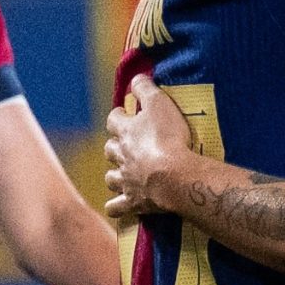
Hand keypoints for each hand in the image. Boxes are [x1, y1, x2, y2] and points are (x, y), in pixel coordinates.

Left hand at [105, 75, 194, 221]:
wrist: (175, 176)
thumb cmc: (169, 138)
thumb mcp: (160, 104)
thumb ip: (146, 88)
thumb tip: (135, 77)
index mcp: (125, 132)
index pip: (114, 120)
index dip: (119, 117)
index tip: (125, 115)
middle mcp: (120, 156)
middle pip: (110, 150)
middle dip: (115, 147)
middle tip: (126, 146)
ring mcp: (125, 181)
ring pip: (111, 178)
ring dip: (115, 175)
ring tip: (123, 174)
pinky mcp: (133, 201)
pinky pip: (117, 207)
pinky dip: (116, 206)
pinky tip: (119, 205)